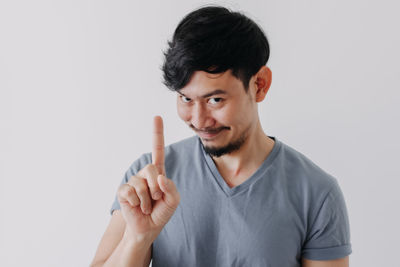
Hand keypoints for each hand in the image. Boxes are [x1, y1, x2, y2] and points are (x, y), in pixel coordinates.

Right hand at [117, 116, 179, 243]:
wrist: (148, 228)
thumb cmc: (161, 212)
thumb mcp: (173, 200)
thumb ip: (171, 188)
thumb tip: (160, 177)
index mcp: (158, 172)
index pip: (158, 150)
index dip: (157, 133)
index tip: (157, 117)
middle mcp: (145, 174)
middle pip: (151, 168)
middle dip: (156, 187)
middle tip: (156, 199)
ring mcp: (133, 181)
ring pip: (141, 183)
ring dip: (147, 199)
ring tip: (146, 206)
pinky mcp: (123, 191)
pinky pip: (131, 191)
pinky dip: (137, 202)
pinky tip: (136, 206)